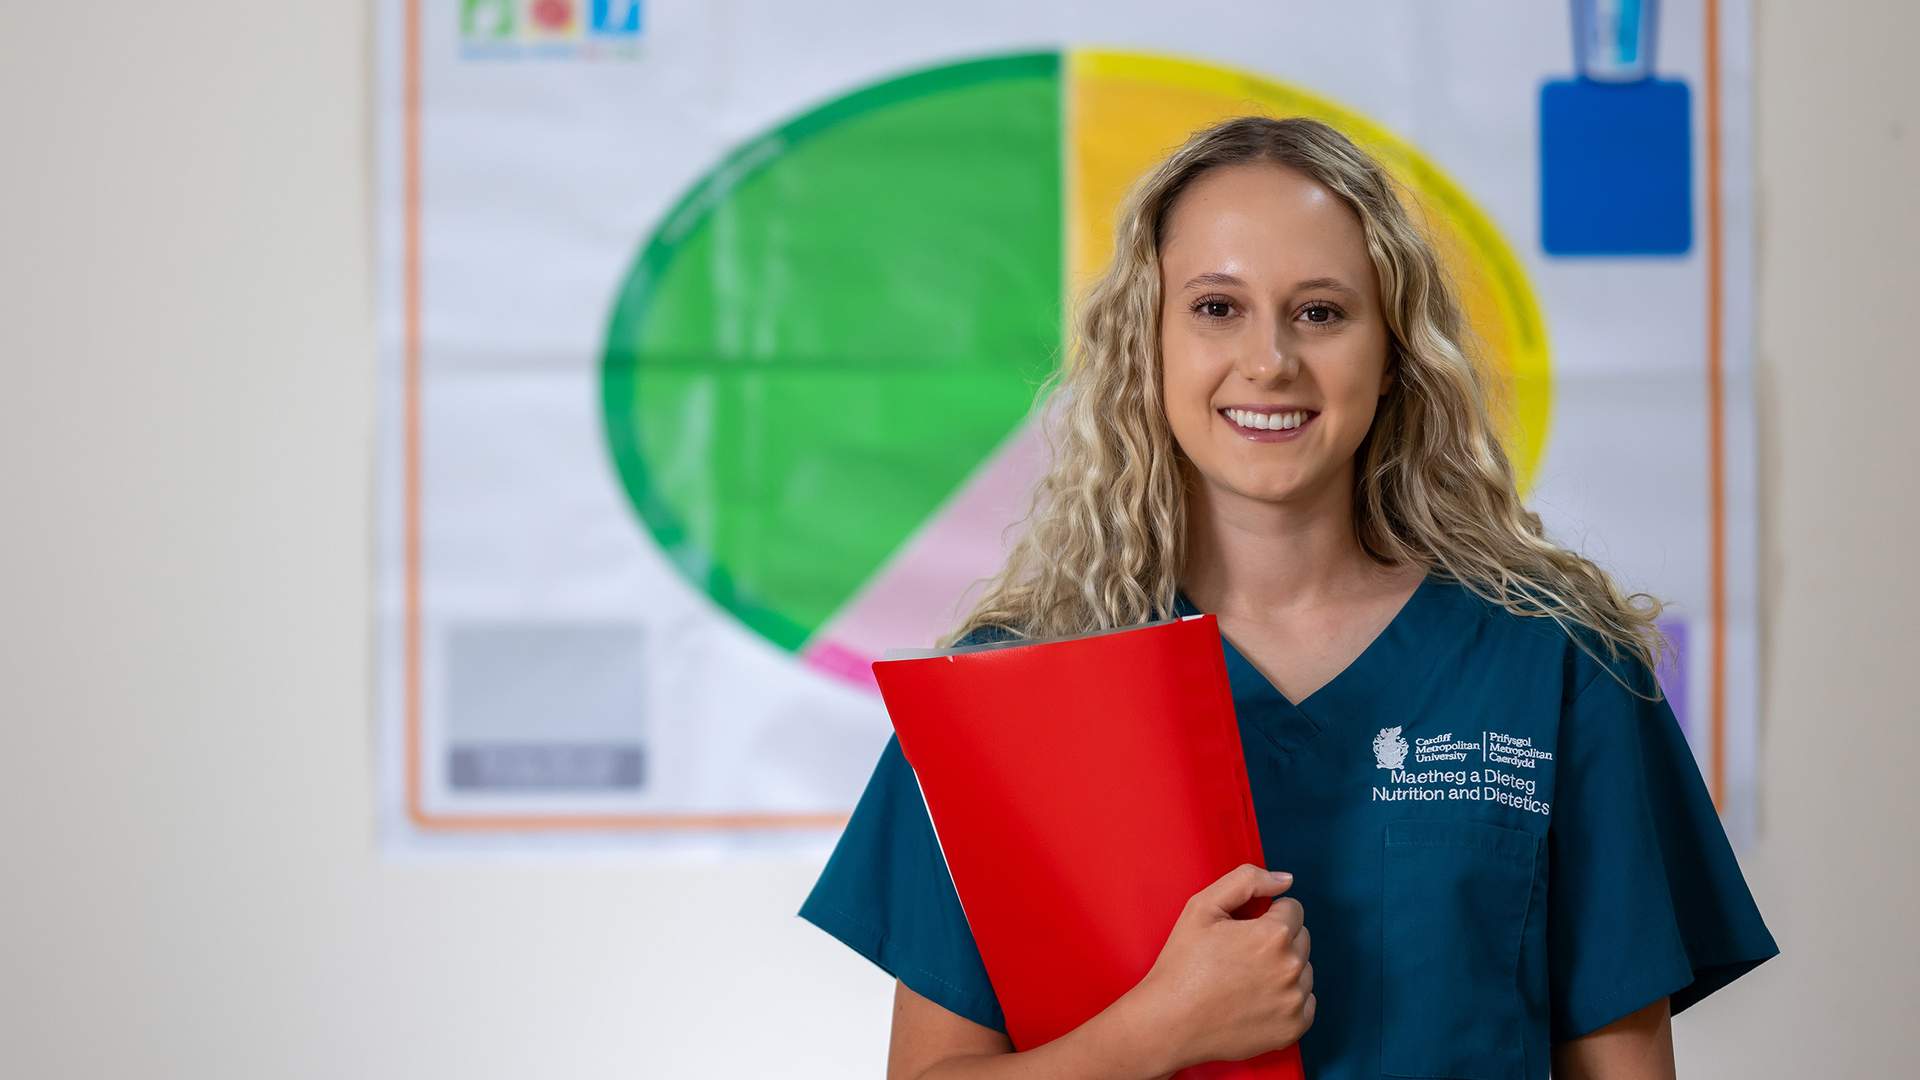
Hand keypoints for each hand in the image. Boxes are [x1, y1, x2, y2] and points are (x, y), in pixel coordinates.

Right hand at [1133, 863, 1314, 1070]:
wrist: (1169, 1022)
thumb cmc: (1182, 964)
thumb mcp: (1202, 906)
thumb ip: (1247, 880)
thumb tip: (1285, 880)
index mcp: (1274, 935)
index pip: (1292, 909)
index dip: (1266, 915)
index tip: (1243, 931)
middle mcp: (1291, 969)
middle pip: (1302, 938)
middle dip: (1278, 940)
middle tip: (1241, 954)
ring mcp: (1294, 1002)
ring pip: (1305, 970)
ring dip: (1284, 969)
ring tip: (1246, 978)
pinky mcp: (1292, 1029)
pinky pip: (1306, 1002)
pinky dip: (1288, 999)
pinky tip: (1257, 1000)